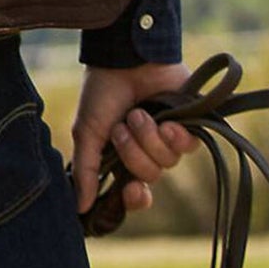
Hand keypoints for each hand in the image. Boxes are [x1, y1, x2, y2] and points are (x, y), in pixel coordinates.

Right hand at [71, 62, 200, 214]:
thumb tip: (80, 208)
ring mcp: (168, 138)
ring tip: (139, 112)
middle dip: (133, 151)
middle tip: (123, 126)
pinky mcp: (189, 125)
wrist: (124, 59)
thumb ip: (85, 170)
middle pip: (149, 176)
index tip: (133, 191)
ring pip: (167, 162)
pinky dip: (174, 135)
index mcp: (123, 155)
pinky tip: (167, 120)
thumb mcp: (86, 131)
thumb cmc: (102, 91)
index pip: (135, 193)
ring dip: (149, 136)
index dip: (136, 199)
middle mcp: (147, 149)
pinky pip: (188, 147)